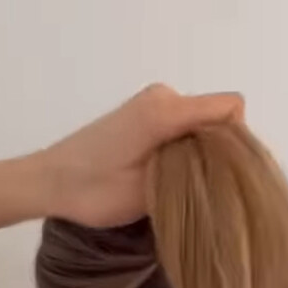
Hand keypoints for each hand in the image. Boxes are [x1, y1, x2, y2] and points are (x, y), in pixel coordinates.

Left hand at [39, 83, 245, 228]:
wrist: (50, 181)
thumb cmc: (94, 191)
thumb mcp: (148, 191)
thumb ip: (190, 172)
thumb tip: (224, 170)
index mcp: (166, 109)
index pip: (230, 109)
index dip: (237, 143)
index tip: (225, 177)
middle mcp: (163, 96)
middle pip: (217, 117)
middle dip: (219, 151)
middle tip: (202, 190)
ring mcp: (152, 102)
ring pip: (200, 124)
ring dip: (200, 153)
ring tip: (180, 187)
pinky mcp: (143, 113)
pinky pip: (182, 125)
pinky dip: (185, 148)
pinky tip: (167, 175)